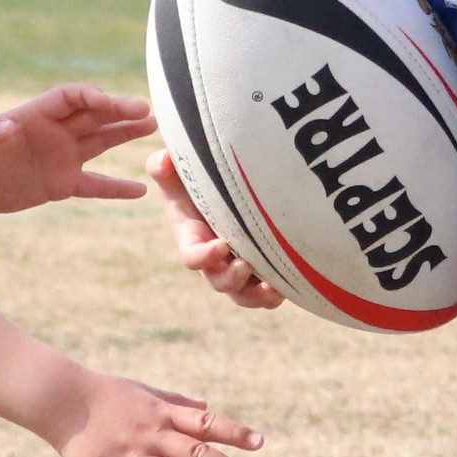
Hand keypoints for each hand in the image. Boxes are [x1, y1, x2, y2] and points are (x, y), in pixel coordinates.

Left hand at [0, 84, 152, 214]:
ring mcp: (64, 156)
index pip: (71, 97)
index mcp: (38, 114)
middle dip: (119, 110)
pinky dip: (116, 189)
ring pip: (102, 141)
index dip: (89, 97)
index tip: (106, 102)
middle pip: (94, 115)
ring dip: (126, 133)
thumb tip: (3, 125)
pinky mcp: (63, 183)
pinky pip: (95, 185)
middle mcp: (57, 131)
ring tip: (154, 127)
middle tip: (146, 110)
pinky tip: (140, 191)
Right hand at [44, 366, 263, 456]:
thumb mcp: (144, 391)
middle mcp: (152, 437)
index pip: (206, 423)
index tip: (259, 444)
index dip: (234, 433)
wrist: (59, 398)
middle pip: (196, 455)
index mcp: (162, 414)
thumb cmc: (104, 393)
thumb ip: (176, 401)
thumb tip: (206, 406)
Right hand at [148, 150, 282, 309]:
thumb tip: (163, 160)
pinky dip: (278, 292)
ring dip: (258, 296)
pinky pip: (268, 291)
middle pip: (220, 282)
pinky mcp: (260, 269)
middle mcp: (214, 260)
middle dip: (232, 279)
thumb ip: (164, 167)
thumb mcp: (176, 173)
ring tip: (272, 289)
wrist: (220, 189)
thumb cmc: (195, 181)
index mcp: (193, 240)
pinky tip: (293, 281)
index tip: (220, 245)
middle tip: (245, 265)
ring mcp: (237, 267)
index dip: (204, 257)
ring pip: (245, 294)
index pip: (192, 257)